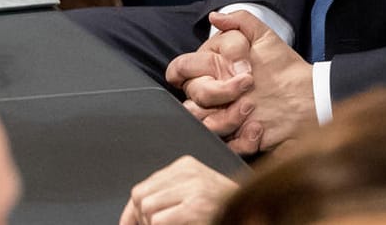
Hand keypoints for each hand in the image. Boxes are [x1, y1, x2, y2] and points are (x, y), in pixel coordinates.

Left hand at [118, 155, 239, 224]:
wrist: (254, 211)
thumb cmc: (224, 210)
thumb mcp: (194, 194)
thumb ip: (169, 196)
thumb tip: (136, 214)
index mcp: (186, 166)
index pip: (144, 186)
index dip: (131, 212)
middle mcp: (189, 173)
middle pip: (141, 195)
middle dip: (140, 219)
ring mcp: (194, 189)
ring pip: (146, 207)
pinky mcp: (196, 207)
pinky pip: (158, 220)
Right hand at [193, 12, 314, 155]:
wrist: (310, 98)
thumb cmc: (283, 67)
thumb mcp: (264, 37)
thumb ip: (239, 22)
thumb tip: (214, 17)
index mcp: (211, 67)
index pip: (181, 68)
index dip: (193, 68)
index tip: (222, 67)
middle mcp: (213, 93)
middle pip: (192, 96)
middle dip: (218, 90)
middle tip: (248, 83)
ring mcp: (223, 117)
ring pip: (202, 123)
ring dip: (226, 116)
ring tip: (253, 109)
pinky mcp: (236, 140)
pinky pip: (225, 146)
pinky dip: (241, 139)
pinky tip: (258, 129)